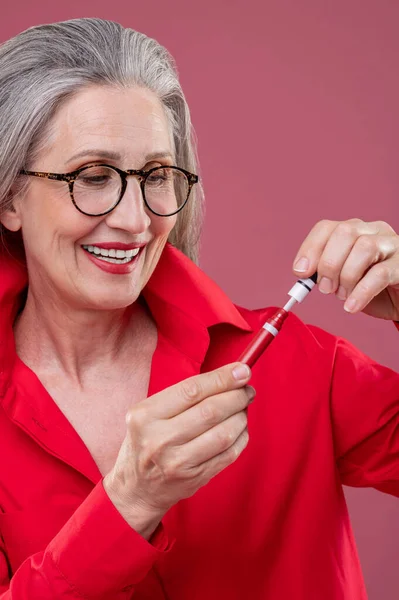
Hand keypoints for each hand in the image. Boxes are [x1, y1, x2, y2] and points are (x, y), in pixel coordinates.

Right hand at [103, 363, 253, 532]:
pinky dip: (241, 436)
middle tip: (247, 391)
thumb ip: (186, 393)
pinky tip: (240, 428)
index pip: (192, 390)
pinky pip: (229, 453)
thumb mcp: (150, 412)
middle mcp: (159, 439)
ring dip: (241, 417)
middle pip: (211, 411)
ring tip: (242, 409)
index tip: (242, 370)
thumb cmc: (147, 439)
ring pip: (224, 433)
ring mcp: (177, 462)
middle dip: (237, 396)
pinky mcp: (195, 478)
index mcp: (145, 415)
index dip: (222, 378)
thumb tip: (233, 375)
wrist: (137, 487)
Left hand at [292, 218, 398, 320]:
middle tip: (326, 288)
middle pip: (344, 233)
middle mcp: (374, 230)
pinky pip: (380, 274)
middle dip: (329, 263)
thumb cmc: (373, 288)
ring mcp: (392, 244)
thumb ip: (324, 273)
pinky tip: (352, 306)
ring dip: (346, 276)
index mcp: (355, 230)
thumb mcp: (343, 279)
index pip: (326, 228)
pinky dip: (361, 292)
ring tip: (343, 296)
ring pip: (364, 248)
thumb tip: (302, 273)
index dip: (310, 249)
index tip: (300, 272)